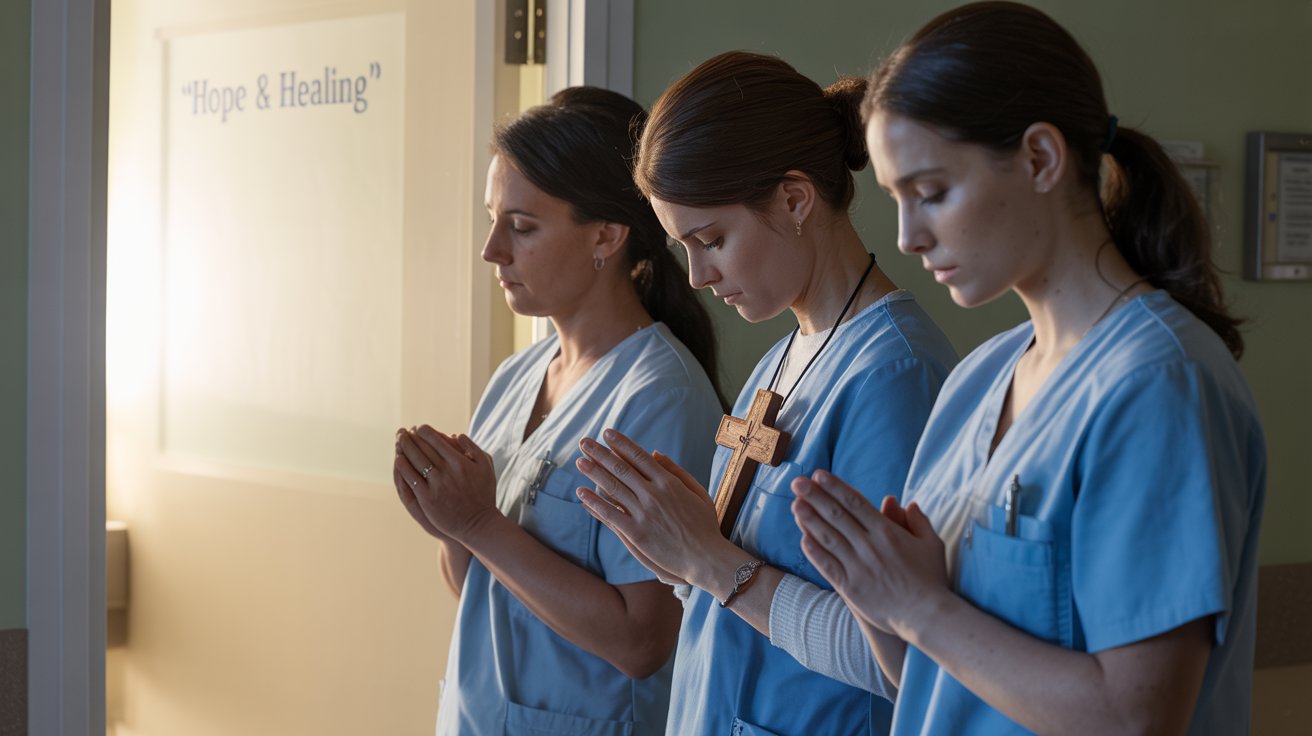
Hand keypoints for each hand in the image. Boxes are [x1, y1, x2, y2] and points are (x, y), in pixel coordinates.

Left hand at [395, 425, 498, 542]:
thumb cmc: (483, 494)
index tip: (419, 428)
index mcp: (460, 462)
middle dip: (411, 437)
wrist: (478, 523)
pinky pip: (411, 479)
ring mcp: (436, 486)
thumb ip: (472, 448)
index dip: (425, 431)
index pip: (436, 440)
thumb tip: (455, 434)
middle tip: (402, 431)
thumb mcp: (486, 467)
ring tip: (398, 441)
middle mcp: (447, 472)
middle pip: (423, 448)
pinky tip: (398, 459)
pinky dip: (403, 467)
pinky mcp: (427, 499)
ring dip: (404, 448)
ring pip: (415, 461)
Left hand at [574, 429, 730, 588]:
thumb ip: (677, 471)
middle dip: (600, 453)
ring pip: (613, 488)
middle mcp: (654, 494)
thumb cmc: (705, 526)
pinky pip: (610, 515)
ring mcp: (644, 514)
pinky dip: (594, 503)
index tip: (607, 433)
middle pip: (621, 468)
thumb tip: (655, 453)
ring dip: (594, 472)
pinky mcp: (636, 534)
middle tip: (584, 442)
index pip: (639, 457)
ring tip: (579, 461)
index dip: (621, 444)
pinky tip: (581, 494)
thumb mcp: (698, 492)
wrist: (706, 558)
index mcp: (669, 482)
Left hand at [791, 469, 948, 639]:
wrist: (926, 615)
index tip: (819, 475)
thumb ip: (919, 521)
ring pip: (828, 537)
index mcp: (886, 531)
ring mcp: (857, 566)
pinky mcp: (850, 587)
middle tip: (798, 482)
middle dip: (815, 496)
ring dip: (809, 519)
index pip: (855, 502)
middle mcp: (869, 546)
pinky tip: (803, 539)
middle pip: (836, 515)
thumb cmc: (931, 579)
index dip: (835, 487)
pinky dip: (814, 551)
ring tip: (795, 504)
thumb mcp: (932, 544)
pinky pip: (827, 565)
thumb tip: (909, 503)